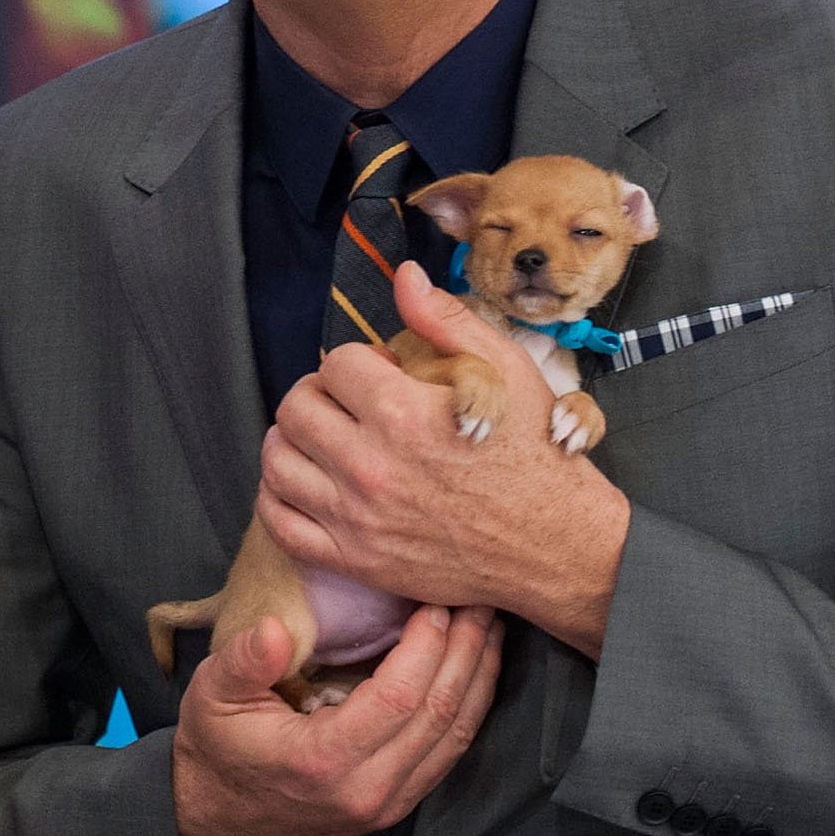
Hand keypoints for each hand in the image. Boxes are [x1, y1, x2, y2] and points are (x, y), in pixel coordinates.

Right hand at [172, 605, 503, 835]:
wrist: (217, 818)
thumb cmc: (217, 748)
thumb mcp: (211, 694)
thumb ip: (244, 660)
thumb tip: (276, 629)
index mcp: (323, 760)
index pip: (397, 696)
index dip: (426, 646)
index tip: (435, 602)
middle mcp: (367, 789)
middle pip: (440, 715)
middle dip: (466, 652)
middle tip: (478, 601)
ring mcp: (389, 804)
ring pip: (457, 737)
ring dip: (478, 678)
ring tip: (488, 628)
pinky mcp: (398, 805)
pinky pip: (449, 753)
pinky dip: (470, 707)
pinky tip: (475, 670)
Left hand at [260, 260, 631, 654]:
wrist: (556, 546)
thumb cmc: (534, 455)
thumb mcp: (505, 373)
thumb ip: (446, 320)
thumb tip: (404, 275)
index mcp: (402, 413)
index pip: (337, 364)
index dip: (358, 362)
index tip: (379, 375)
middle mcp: (371, 466)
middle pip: (296, 408)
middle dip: (319, 394)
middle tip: (346, 403)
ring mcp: (357, 518)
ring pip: (278, 462)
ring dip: (293, 441)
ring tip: (322, 438)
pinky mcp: (355, 560)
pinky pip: (281, 523)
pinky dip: (278, 498)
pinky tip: (305, 482)